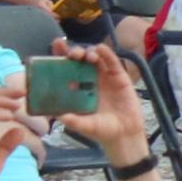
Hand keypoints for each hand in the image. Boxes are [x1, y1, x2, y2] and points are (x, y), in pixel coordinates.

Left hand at [59, 47, 151, 162]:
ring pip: (95, 58)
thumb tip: (60, 116)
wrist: (125, 134)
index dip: (60, 56)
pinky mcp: (119, 77)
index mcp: (76, 88)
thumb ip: (73, 121)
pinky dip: (107, 54)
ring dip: (89, 52)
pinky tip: (102, 49)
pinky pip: (112, 62)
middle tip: (73, 54)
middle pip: (79, 60)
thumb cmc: (101, 130)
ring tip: (88, 56)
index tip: (56, 46)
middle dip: (74, 52)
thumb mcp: (84, 127)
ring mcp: (104, 77)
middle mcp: (88, 79)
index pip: (65, 68)